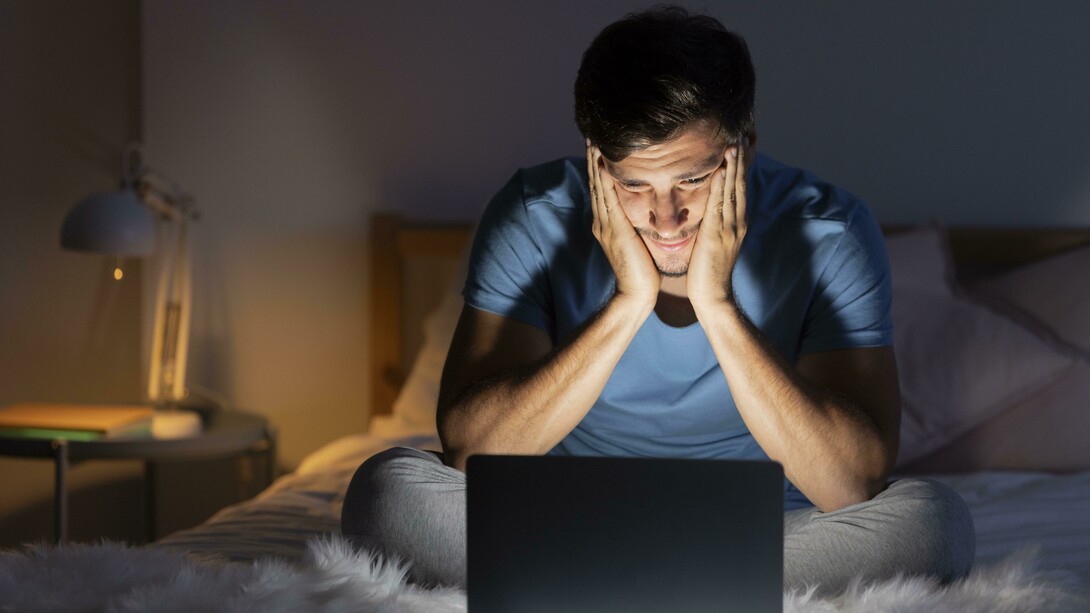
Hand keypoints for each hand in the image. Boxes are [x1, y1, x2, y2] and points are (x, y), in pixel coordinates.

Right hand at [587, 143, 660, 305]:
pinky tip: (602, 164)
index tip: (599, 147)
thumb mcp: (638, 241)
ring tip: (593, 143)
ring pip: (598, 188)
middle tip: (591, 136)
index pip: (603, 189)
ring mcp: (606, 225)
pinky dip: (603, 180)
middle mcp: (603, 221)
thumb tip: (645, 213)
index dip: (599, 168)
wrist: (638, 293)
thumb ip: (636, 226)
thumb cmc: (643, 270)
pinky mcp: (614, 230)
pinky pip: (607, 199)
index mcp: (609, 223)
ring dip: (594, 164)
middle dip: (592, 160)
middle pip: (595, 184)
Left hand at [687, 141, 748, 309]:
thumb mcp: (712, 240)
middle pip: (740, 183)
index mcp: (735, 222)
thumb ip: (713, 222)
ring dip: (733, 166)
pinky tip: (719, 170)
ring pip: (733, 191)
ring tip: (733, 143)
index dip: (740, 164)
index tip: (740, 142)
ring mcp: (729, 228)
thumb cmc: (707, 271)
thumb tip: (707, 207)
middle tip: (742, 132)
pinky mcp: (717, 236)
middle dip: (741, 158)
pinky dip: (720, 187)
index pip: (739, 186)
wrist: (712, 297)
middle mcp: (737, 221)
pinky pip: (719, 207)